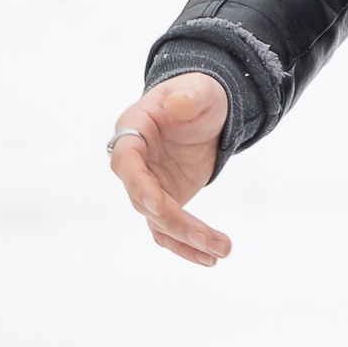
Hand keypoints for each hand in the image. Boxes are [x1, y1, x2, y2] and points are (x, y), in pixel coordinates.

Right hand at [108, 72, 231, 265]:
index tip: (156, 204)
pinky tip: (211, 257)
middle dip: (175, 222)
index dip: (139, 185)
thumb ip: (189, 96)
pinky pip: (170, 230)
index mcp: (133, 132)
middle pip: (145, 200)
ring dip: (187, 240)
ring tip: (221, 251)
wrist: (205, 109)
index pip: (126, 162)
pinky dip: (187, 246)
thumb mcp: (200, 89)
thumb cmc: (197, 94)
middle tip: (208, 239)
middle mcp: (135, 165)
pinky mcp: (166, 200)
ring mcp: (148, 187)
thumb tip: (178, 104)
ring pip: (158, 223)